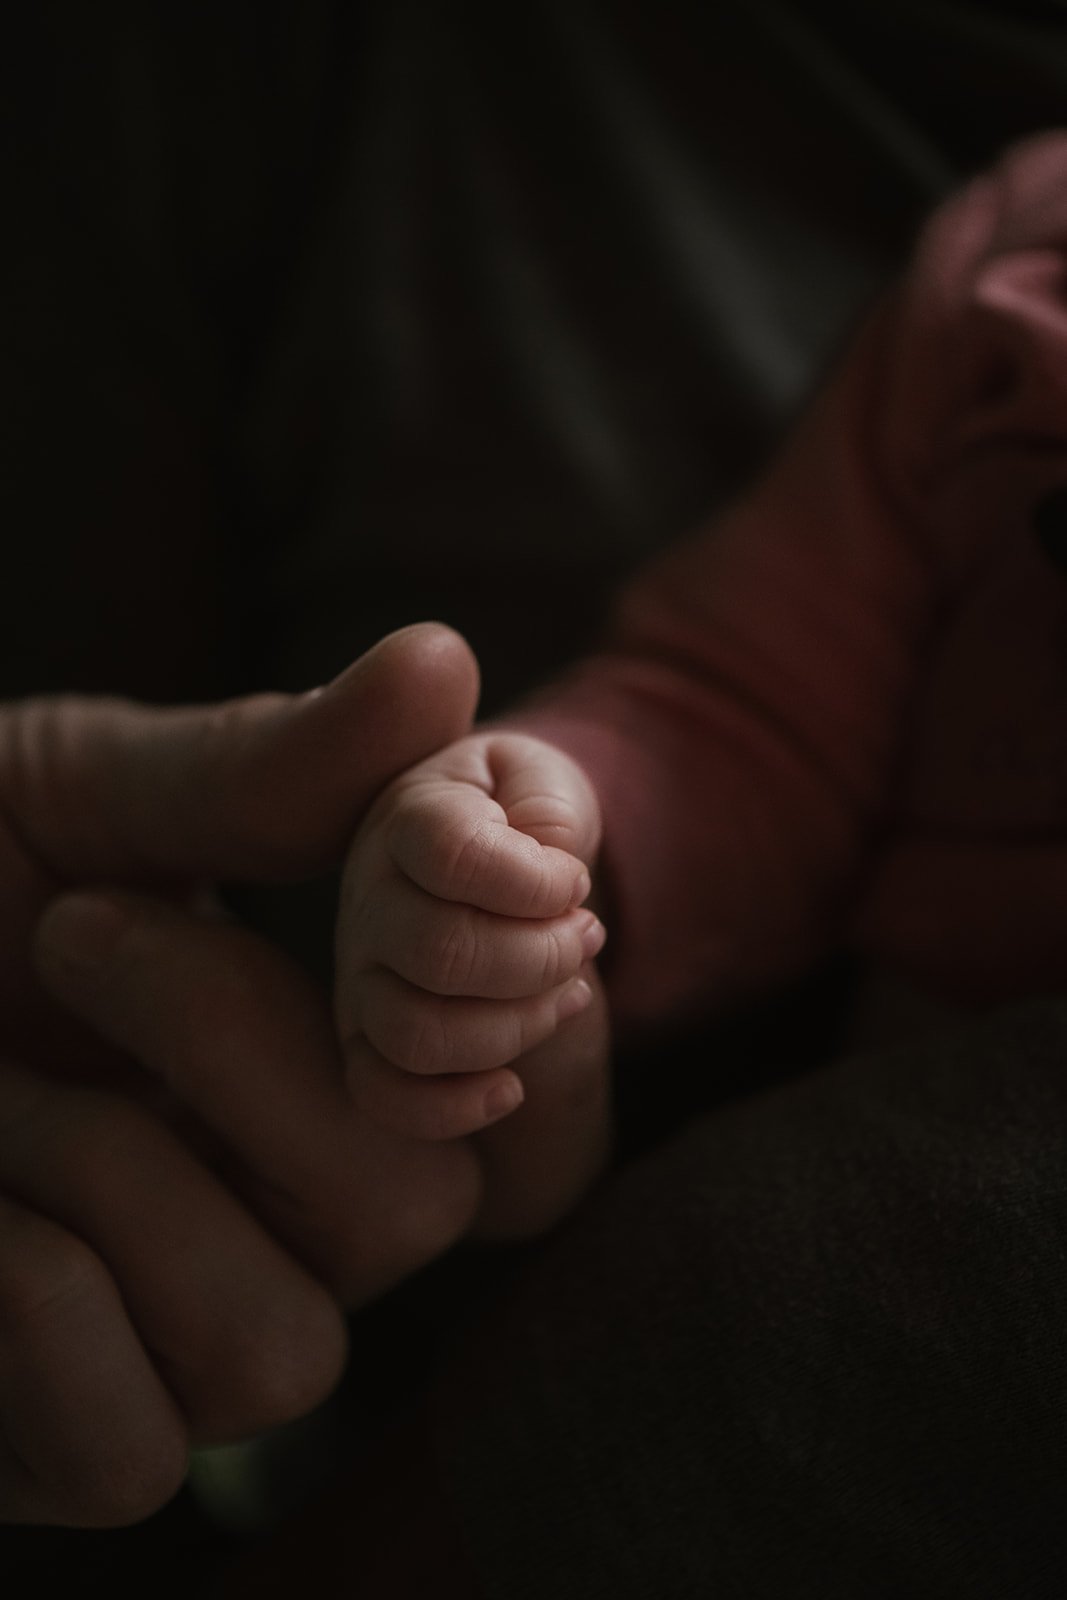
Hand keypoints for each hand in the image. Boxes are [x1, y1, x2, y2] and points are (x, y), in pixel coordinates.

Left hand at [0, 625, 487, 1524]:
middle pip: (417, 1210)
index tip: (450, 908)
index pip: (538, 1123)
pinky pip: (134, 1451)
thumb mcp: (94, 787)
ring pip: (284, 1350)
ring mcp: (178, 1343)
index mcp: (337, 1071)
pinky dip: (39, 1316)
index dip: (549, 1044)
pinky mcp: (63, 1436)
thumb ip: (273, 763)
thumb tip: (446, 661)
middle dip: (250, 1047)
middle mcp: (288, 1223)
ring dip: (114, 1169)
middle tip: (82, 929)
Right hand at [335, 729, 612, 1236]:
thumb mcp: (542, 780)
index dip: (534, 879)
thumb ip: (551, 808)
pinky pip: (382, 1096)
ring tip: (565, 994)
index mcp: (407, 818)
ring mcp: (358, 975)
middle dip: (543, 957)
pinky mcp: (364, 1038)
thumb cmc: (516, 815)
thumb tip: (552, 874)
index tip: (574, 880)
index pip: (450, 852)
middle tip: (586, 936)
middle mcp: (368, 900)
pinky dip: (453, 1108)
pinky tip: (512, 1085)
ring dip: (517, 1027)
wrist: (478, 862)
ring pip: (417, 1034)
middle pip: (442, 953)